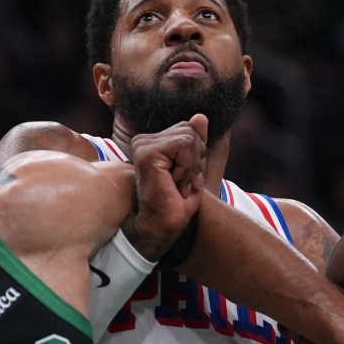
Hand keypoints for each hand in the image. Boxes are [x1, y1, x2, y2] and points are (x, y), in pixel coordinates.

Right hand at [126, 114, 207, 259]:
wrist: (163, 227)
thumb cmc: (177, 204)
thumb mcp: (194, 168)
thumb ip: (196, 141)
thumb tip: (201, 116)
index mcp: (153, 143)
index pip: (189, 129)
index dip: (197, 155)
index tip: (184, 179)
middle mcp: (144, 141)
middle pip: (190, 130)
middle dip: (196, 159)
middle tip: (182, 184)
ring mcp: (142, 145)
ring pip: (188, 137)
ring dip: (191, 167)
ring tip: (178, 186)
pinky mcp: (146, 153)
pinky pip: (183, 145)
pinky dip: (187, 168)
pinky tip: (175, 184)